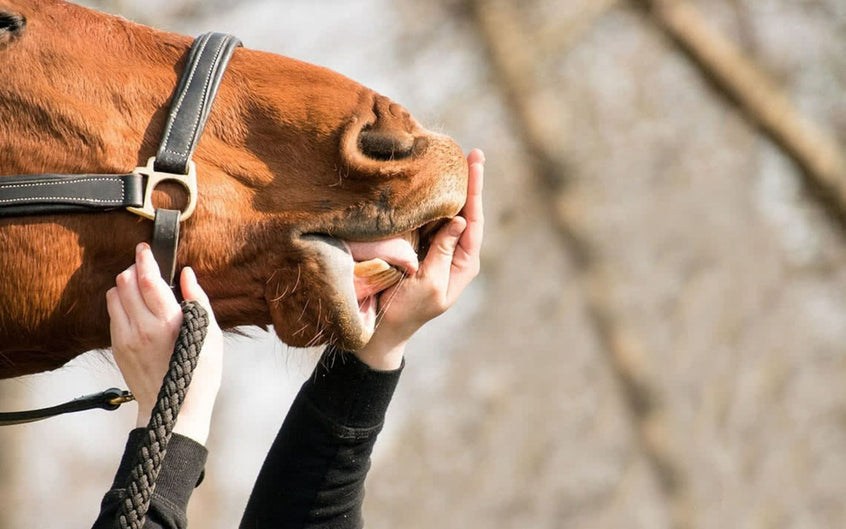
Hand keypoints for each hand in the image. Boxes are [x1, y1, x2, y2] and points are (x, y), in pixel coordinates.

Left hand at [106, 243, 222, 444]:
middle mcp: (142, 328)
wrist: (174, 411)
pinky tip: (137, 309)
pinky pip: (112, 314)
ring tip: (141, 287)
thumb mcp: (210, 335)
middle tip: (147, 267)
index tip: (146, 248)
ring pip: (114, 295)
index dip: (145, 259)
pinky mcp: (118, 348)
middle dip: (135, 269)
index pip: (149, 279)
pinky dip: (121, 303)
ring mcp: (126, 339)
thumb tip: (187, 274)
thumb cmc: (200, 374)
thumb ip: (198, 301)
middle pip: (126, 282)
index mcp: (169, 323)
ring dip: (126, 285)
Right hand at [356, 149, 484, 369]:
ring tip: (453, 160)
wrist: (384, 328)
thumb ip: (443, 252)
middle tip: (471, 153)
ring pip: (446, 212)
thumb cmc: (407, 310)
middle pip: (464, 211)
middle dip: (467, 183)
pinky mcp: (418, 247)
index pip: (473, 220)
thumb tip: (459, 219)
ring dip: (448, 189)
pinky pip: (427, 220)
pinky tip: (428, 183)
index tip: (477, 162)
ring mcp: (437, 249)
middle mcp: (455, 252)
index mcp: (464, 263)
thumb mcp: (429, 284)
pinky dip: (429, 201)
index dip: (475, 190)